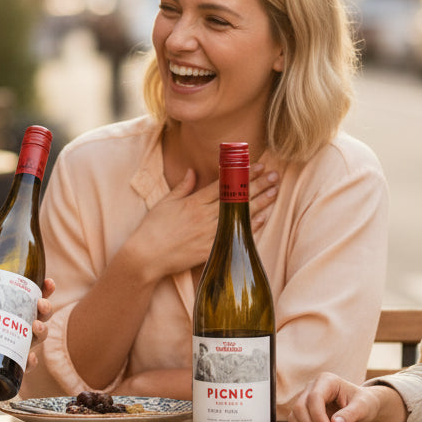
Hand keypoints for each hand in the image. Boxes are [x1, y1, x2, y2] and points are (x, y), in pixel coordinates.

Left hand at [0, 272, 54, 369]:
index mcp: (8, 310)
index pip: (31, 298)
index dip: (45, 290)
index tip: (48, 282)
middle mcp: (15, 328)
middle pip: (41, 317)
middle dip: (46, 309)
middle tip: (40, 304)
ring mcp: (13, 347)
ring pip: (38, 338)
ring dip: (42, 331)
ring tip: (35, 326)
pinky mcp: (6, 365)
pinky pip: (25, 366)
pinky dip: (30, 361)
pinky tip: (29, 357)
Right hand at [131, 164, 278, 278]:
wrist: (146, 256)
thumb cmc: (153, 228)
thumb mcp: (166, 202)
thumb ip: (183, 187)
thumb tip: (194, 171)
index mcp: (194, 202)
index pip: (224, 184)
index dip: (242, 174)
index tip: (257, 165)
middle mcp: (205, 216)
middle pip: (237, 197)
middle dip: (257, 185)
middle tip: (274, 175)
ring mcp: (209, 233)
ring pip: (240, 214)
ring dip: (260, 202)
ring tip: (275, 192)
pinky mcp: (211, 249)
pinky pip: (234, 235)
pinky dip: (249, 226)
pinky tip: (263, 217)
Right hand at [288, 372, 406, 421]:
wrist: (361, 408)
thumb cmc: (363, 403)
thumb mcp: (363, 407)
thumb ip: (350, 414)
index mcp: (326, 381)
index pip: (314, 397)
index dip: (317, 417)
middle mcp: (311, 388)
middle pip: (299, 408)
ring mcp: (305, 401)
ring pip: (294, 418)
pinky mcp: (303, 414)